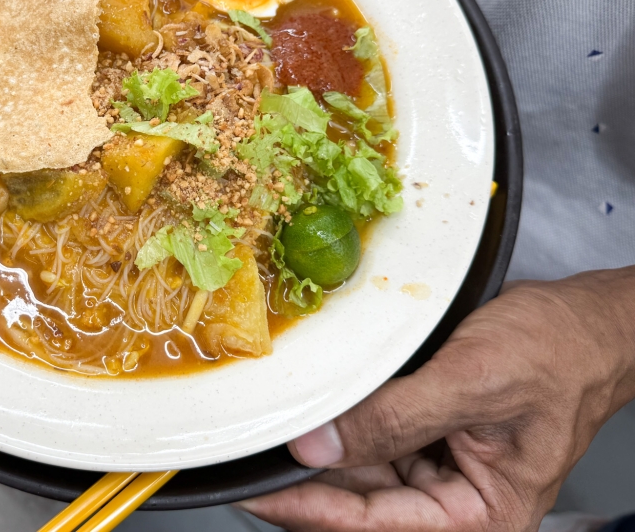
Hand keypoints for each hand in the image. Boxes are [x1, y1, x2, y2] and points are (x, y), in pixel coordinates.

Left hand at [240, 269, 634, 530]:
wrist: (585, 321)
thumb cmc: (558, 352)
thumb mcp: (472, 381)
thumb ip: (395, 418)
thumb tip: (319, 447)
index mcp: (482, 516)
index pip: (373, 526)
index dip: (306, 509)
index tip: (256, 493)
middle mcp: (457, 502)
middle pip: (358, 506)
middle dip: (305, 482)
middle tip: (247, 460)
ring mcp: (439, 471)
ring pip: (359, 474)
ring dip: (318, 454)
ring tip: (270, 433)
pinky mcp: (427, 438)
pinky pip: (372, 442)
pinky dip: (341, 429)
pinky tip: (312, 415)